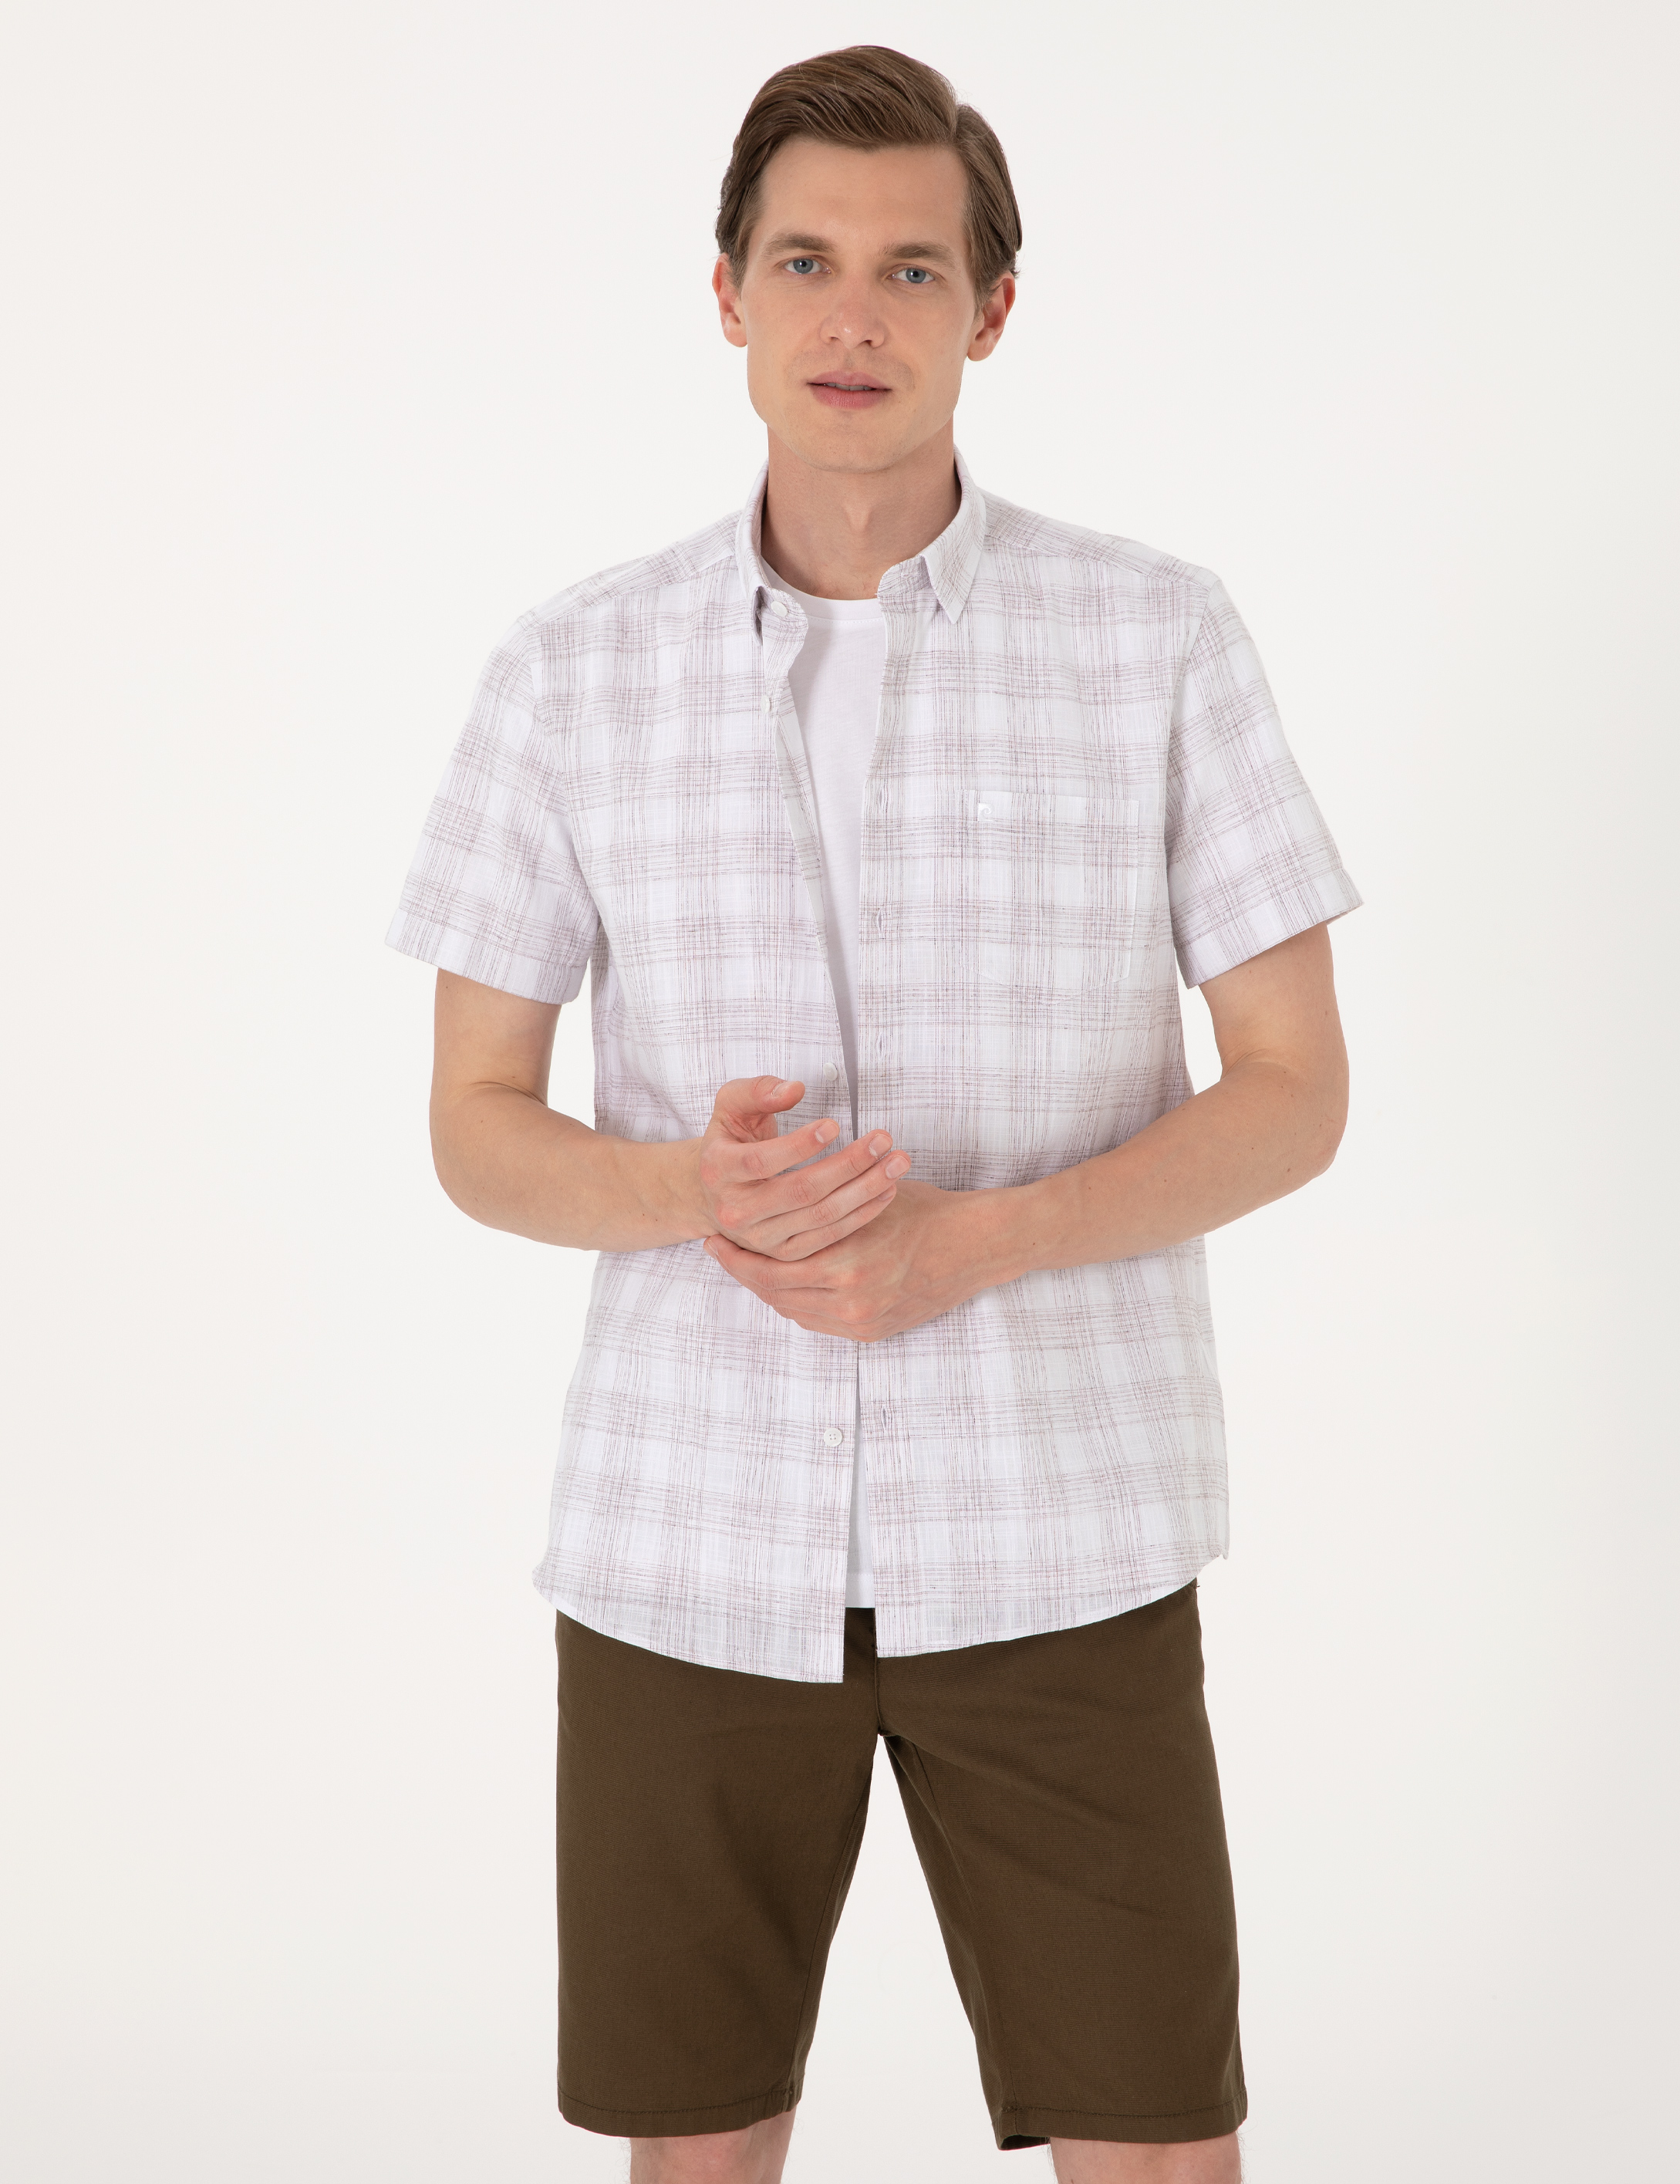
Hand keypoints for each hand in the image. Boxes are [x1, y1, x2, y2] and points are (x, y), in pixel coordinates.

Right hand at [691, 1076, 910, 1259]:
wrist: (716, 1192)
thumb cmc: (732, 1141)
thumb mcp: (731, 1107)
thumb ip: (758, 1091)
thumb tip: (794, 1089)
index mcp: (718, 1170)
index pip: (761, 1160)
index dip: (799, 1144)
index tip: (834, 1124)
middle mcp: (736, 1210)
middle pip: (800, 1191)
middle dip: (848, 1164)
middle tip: (883, 1139)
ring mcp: (761, 1238)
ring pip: (821, 1216)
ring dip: (865, 1189)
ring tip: (896, 1163)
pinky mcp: (784, 1255)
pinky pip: (829, 1237)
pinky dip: (862, 1215)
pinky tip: (886, 1191)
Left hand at [703, 1178, 1017, 1340]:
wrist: (976, 1245)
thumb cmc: (924, 1212)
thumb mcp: (865, 1200)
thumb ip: (821, 1213)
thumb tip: (772, 1210)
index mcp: (844, 1265)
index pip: (769, 1269)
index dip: (736, 1256)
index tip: (714, 1240)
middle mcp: (849, 1302)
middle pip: (775, 1294)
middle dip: (744, 1273)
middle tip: (719, 1253)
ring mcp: (861, 1322)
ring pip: (794, 1310)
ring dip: (769, 1289)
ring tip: (749, 1267)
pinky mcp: (873, 1332)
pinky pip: (819, 1322)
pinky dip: (799, 1303)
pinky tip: (786, 1284)